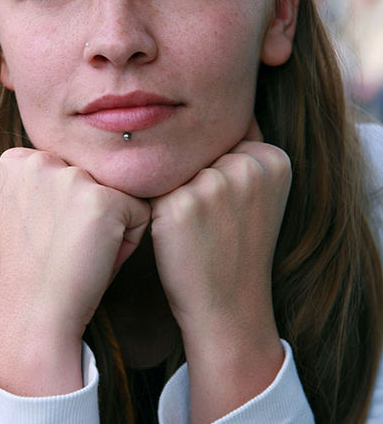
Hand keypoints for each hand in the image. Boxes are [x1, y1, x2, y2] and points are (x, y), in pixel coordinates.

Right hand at [0, 148, 150, 395]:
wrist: (33, 318)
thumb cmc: (38, 272)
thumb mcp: (33, 211)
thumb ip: (52, 180)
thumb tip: (91, 157)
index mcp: (17, 160)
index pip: (73, 168)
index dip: (69, 207)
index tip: (46, 235)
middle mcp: (40, 160)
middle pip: (98, 178)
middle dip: (93, 213)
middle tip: (65, 249)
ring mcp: (71, 178)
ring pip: (121, 194)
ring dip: (112, 226)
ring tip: (81, 255)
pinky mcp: (102, 200)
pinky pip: (141, 213)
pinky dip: (129, 242)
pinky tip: (97, 261)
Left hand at [150, 122, 289, 423]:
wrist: (229, 309)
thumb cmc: (236, 249)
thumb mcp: (257, 197)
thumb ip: (240, 154)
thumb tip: (202, 114)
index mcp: (274, 159)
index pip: (224, 137)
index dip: (212, 171)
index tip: (220, 206)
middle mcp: (249, 165)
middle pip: (195, 150)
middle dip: (191, 179)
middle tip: (204, 222)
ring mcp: (215, 182)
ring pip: (171, 167)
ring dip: (169, 191)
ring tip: (188, 229)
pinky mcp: (181, 203)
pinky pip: (150, 188)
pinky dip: (152, 208)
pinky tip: (169, 234)